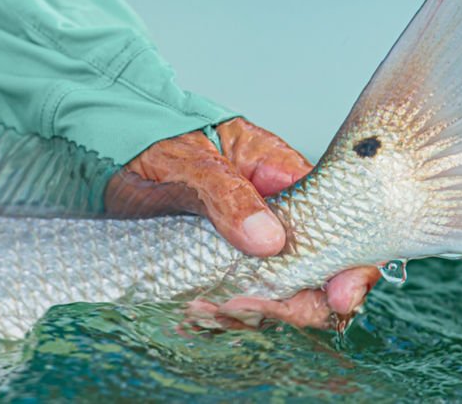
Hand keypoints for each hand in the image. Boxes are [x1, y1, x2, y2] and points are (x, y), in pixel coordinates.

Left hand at [106, 117, 379, 328]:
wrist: (111, 159)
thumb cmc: (153, 146)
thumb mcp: (188, 164)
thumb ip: (228, 196)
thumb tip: (269, 239)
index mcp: (282, 173)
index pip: (339, 217)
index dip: (350, 261)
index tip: (340, 297)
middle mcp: (280, 211)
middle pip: (322, 267)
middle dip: (301, 301)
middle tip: (248, 309)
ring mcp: (256, 242)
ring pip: (286, 293)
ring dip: (257, 312)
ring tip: (207, 306)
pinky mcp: (232, 266)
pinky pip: (249, 302)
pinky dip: (229, 315)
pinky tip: (199, 309)